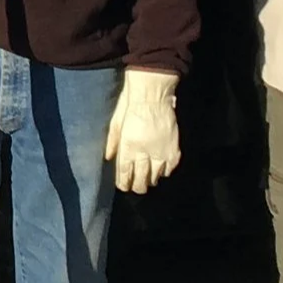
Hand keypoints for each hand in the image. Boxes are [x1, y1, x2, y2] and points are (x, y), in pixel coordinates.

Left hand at [104, 68, 180, 194]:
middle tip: (136, 188)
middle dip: (138, 186)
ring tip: (148, 181)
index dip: (124, 182)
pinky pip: (170, 166)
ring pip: (156, 175)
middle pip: (141, 178)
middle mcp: (145, 153)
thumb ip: (112, 142)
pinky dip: (166, 171)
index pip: (125, 172)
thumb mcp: (116, 123)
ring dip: (151, 179)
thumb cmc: (130, 105)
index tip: (123, 187)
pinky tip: (162, 171)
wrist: (153, 94)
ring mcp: (161, 151)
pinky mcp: (173, 148)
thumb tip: (108, 157)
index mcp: (128, 147)